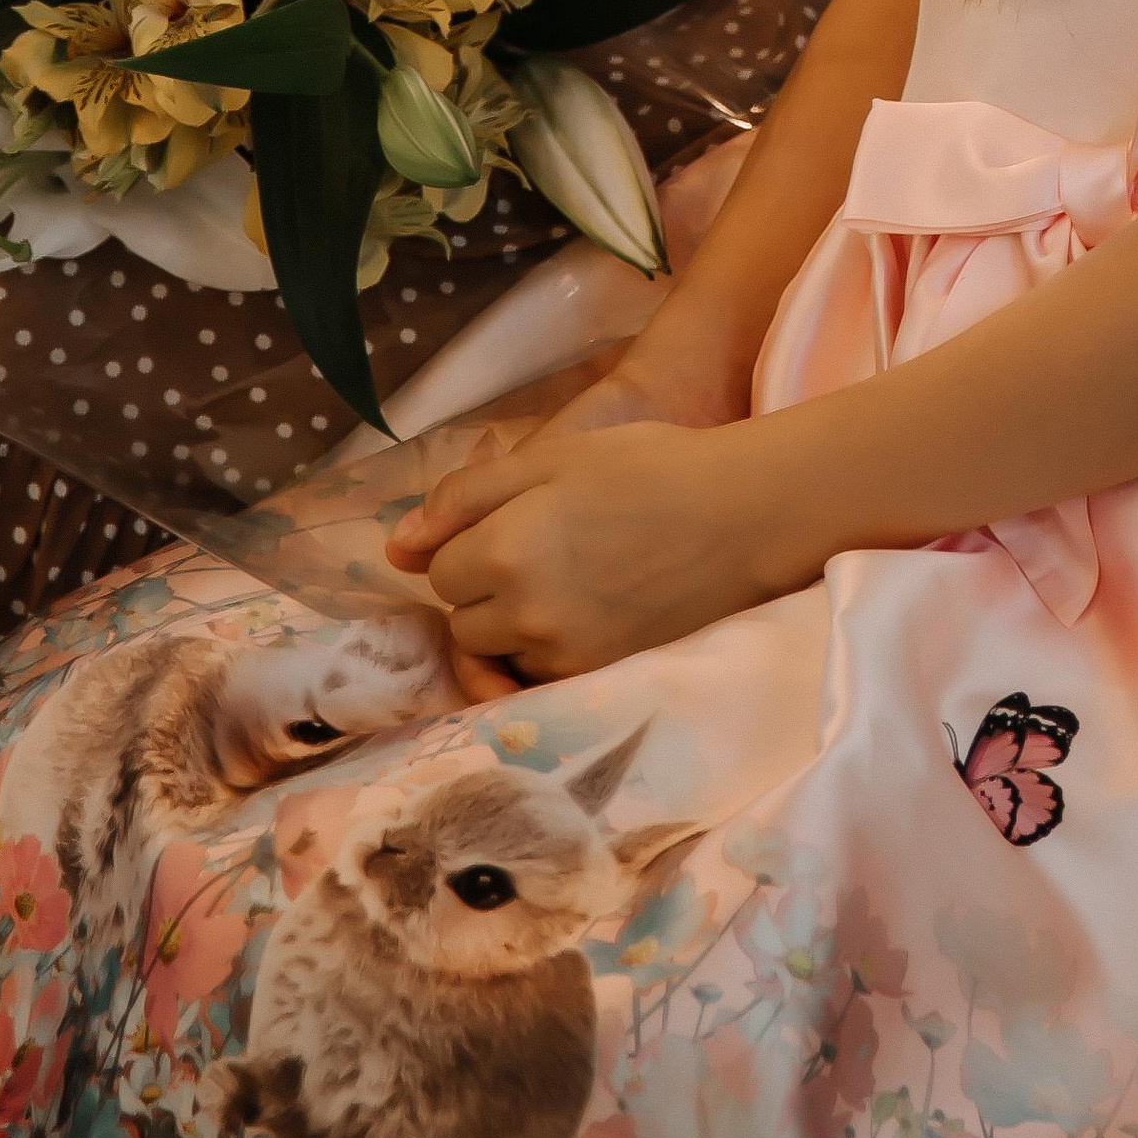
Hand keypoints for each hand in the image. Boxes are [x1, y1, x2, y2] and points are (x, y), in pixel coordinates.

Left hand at [384, 280, 760, 690]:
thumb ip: (466, 496)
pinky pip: (540, 679)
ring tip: (568, 584)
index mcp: (504, 549)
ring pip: (499, 656)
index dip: (470, 543)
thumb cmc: (647, 469)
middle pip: (463, 622)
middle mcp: (524, 615)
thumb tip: (397, 546)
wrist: (741, 516)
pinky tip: (587, 617)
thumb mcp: (552, 457)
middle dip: (484, 591)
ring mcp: (562, 656)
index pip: (440, 571)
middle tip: (542, 550)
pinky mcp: (597, 680)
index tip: (516, 522)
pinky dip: (549, 653)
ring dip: (513, 627)